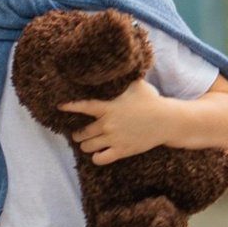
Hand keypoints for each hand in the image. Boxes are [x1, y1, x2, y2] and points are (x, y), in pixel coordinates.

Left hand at [61, 78, 192, 164]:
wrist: (166, 121)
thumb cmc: (152, 101)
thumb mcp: (136, 85)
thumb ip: (122, 80)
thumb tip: (114, 67)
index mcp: (109, 107)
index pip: (83, 107)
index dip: (70, 107)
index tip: (60, 107)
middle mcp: (108, 124)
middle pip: (82, 132)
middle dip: (77, 133)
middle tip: (78, 133)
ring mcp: (114, 139)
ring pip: (88, 146)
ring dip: (85, 145)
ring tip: (86, 143)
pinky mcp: (122, 151)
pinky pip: (100, 159)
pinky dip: (96, 158)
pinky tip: (97, 154)